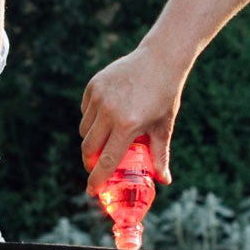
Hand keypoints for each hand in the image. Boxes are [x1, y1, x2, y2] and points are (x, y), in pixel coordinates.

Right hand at [81, 49, 183, 192]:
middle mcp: (109, 111)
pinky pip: (85, 111)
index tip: (91, 190)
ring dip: (92, 140)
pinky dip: (91, 120)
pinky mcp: (93, 85)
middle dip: (90, 162)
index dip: (97, 179)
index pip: (106, 160)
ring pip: (85, 130)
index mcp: (128, 125)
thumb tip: (164, 181)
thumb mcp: (163, 127)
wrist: (160, 59)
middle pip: (89, 148)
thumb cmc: (164, 95)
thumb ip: (160, 155)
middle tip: (98, 167)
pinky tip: (106, 118)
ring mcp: (99, 96)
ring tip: (107, 139)